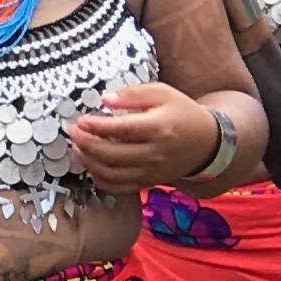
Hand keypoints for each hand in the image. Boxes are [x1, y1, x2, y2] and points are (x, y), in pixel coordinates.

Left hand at [66, 81, 233, 192]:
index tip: (81, 120)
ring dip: (88, 162)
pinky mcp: (148, 183)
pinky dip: (100, 179)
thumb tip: (106, 99)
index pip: (120, 130)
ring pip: (111, 173)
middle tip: (73, 132)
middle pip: (111, 154)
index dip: (96, 126)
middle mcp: (154, 153)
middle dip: (86, 143)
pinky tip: (92, 165)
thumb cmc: (182, 113)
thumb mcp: (164, 93)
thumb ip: (134, 93)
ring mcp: (150, 172)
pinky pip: (119, 187)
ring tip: (78, 147)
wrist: (206, 143)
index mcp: (158, 128)